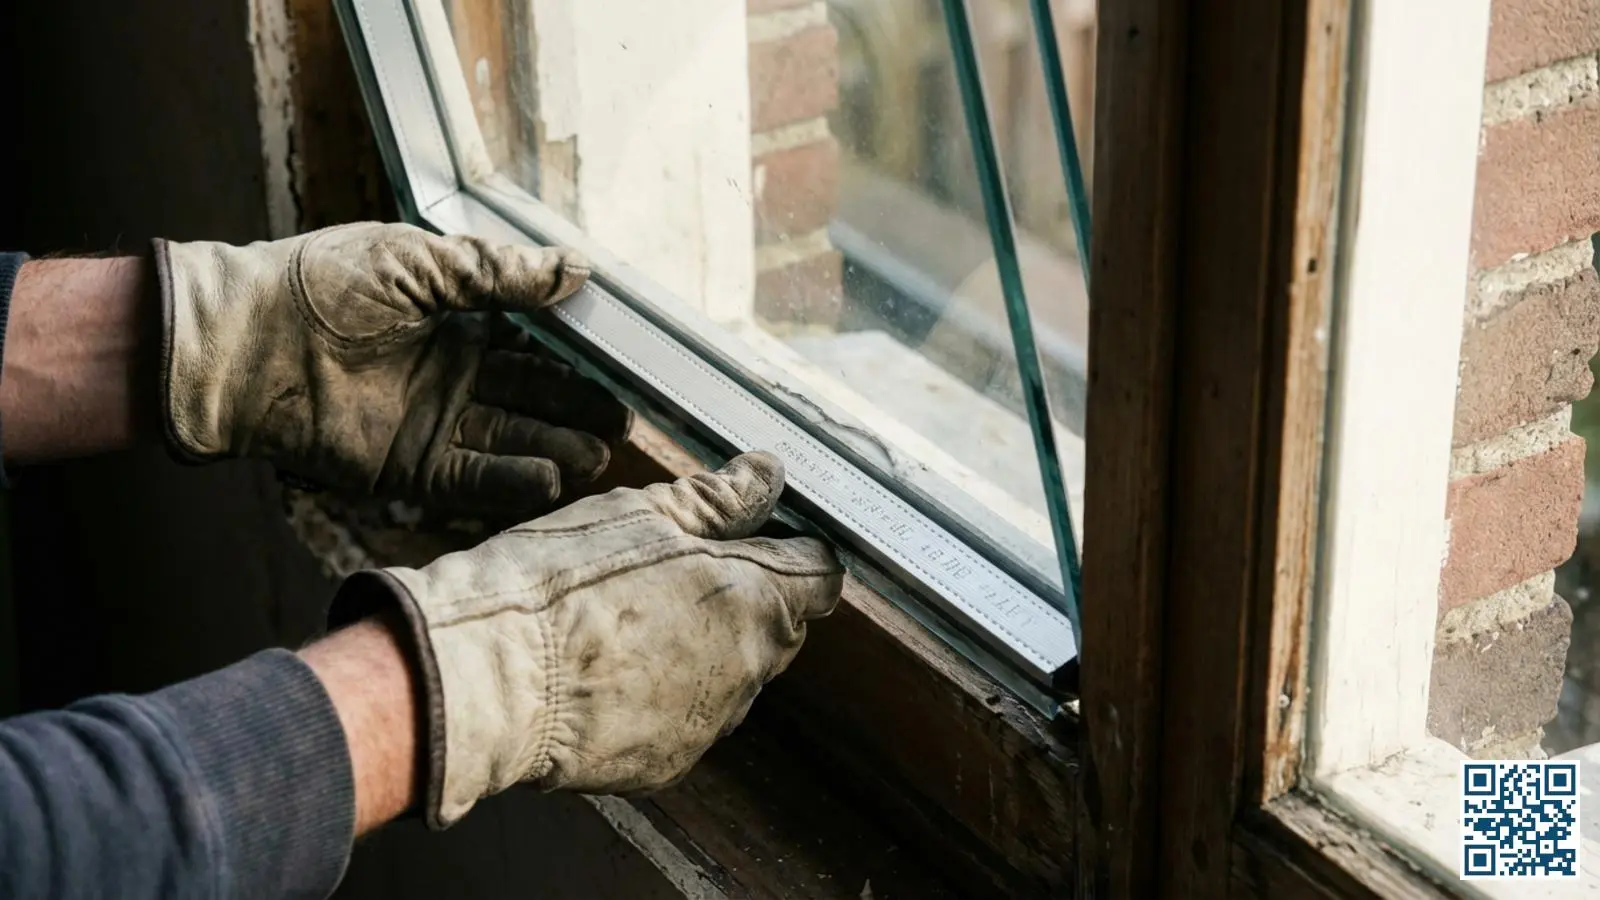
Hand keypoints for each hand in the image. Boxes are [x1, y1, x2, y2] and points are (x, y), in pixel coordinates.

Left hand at [154, 222, 631, 515]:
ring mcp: (429, 424)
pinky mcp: (405, 467)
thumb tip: (578, 269)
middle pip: (531, 399)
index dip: (578, 358)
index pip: (533, 345)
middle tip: (623, 424)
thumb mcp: (423, 261)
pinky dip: (510, 481)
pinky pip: (470, 478)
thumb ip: (501, 274)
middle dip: (578, 411)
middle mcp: (450, 376)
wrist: (246, 339)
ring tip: (599, 456)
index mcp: (455, 321)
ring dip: (554, 450)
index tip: (624, 367)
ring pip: (509, 441)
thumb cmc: (325, 284)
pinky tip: (550, 479)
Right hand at [329, 451, 843, 827]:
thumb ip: (718, 499)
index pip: (820, 573)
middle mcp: (748, 670)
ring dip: (701, 648)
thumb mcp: (640, 515)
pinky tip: (607, 671)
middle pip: (778, 627)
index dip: (792, 549)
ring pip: (730, 675)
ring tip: (627, 620)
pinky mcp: (667, 764)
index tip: (756, 536)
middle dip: (745, 598)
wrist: (486, 682)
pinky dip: (658, 695)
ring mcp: (709, 724)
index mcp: (755, 599)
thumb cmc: (559, 586)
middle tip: (674, 570)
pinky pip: (683, 719)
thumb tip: (766, 475)